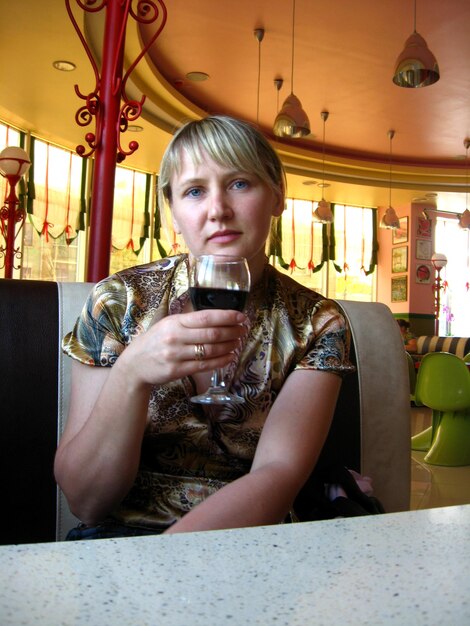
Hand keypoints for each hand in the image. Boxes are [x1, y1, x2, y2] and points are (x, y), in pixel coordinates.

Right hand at [117, 309, 247, 386]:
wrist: (135, 364)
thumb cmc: (155, 341)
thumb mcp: (168, 324)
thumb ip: (189, 321)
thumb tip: (218, 317)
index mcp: (175, 322)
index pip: (206, 317)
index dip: (227, 316)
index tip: (241, 316)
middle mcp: (176, 337)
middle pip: (212, 334)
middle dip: (232, 331)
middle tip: (243, 330)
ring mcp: (176, 355)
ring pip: (210, 350)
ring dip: (229, 346)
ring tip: (238, 343)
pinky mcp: (177, 370)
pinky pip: (205, 366)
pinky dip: (221, 361)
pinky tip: (229, 357)